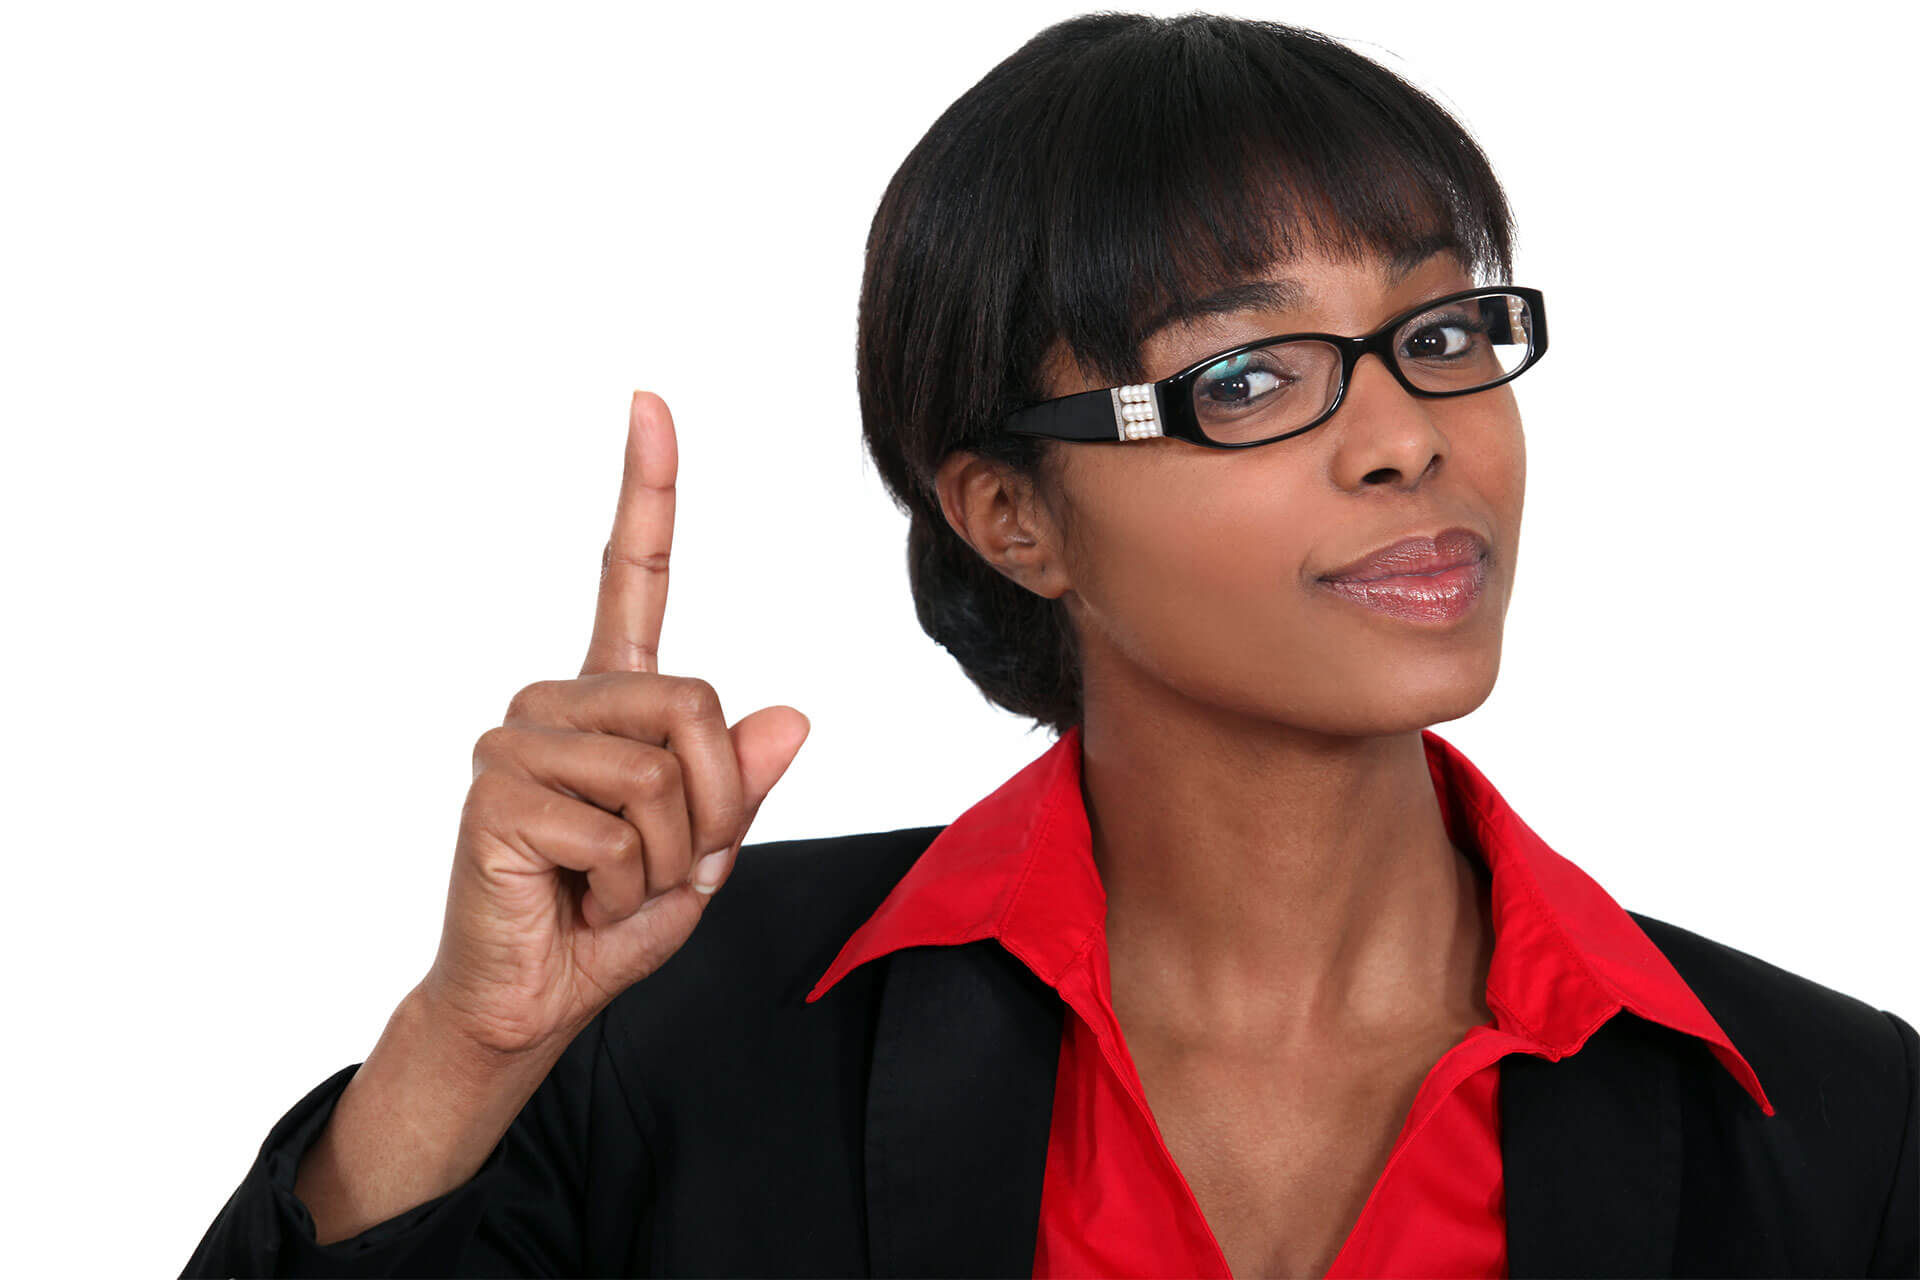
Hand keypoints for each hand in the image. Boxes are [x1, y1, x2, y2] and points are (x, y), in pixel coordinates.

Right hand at [418, 391, 809, 1056]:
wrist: (530, 999)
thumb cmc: (607, 917)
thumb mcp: (705, 852)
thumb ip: (743, 786)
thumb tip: (792, 716)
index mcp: (610, 700)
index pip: (633, 579)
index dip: (647, 493)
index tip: (648, 404)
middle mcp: (559, 702)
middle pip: (697, 705)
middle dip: (715, 809)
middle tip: (663, 866)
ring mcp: (519, 739)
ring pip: (664, 771)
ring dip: (670, 855)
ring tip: (612, 883)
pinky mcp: (498, 790)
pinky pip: (619, 826)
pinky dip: (626, 884)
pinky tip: (574, 895)